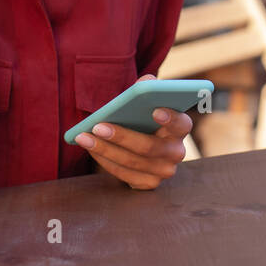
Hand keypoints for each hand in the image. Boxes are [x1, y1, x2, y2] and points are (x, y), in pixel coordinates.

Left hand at [76, 74, 191, 189]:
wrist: (137, 144)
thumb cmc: (141, 117)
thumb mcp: (144, 101)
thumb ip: (146, 89)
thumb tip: (146, 81)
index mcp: (181, 127)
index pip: (181, 123)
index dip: (171, 118)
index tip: (154, 110)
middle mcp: (176, 152)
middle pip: (149, 147)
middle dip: (121, 136)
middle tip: (98, 126)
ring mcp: (163, 171)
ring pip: (132, 163)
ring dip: (105, 149)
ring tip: (84, 137)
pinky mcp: (148, 184)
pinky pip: (124, 175)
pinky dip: (105, 161)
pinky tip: (90, 148)